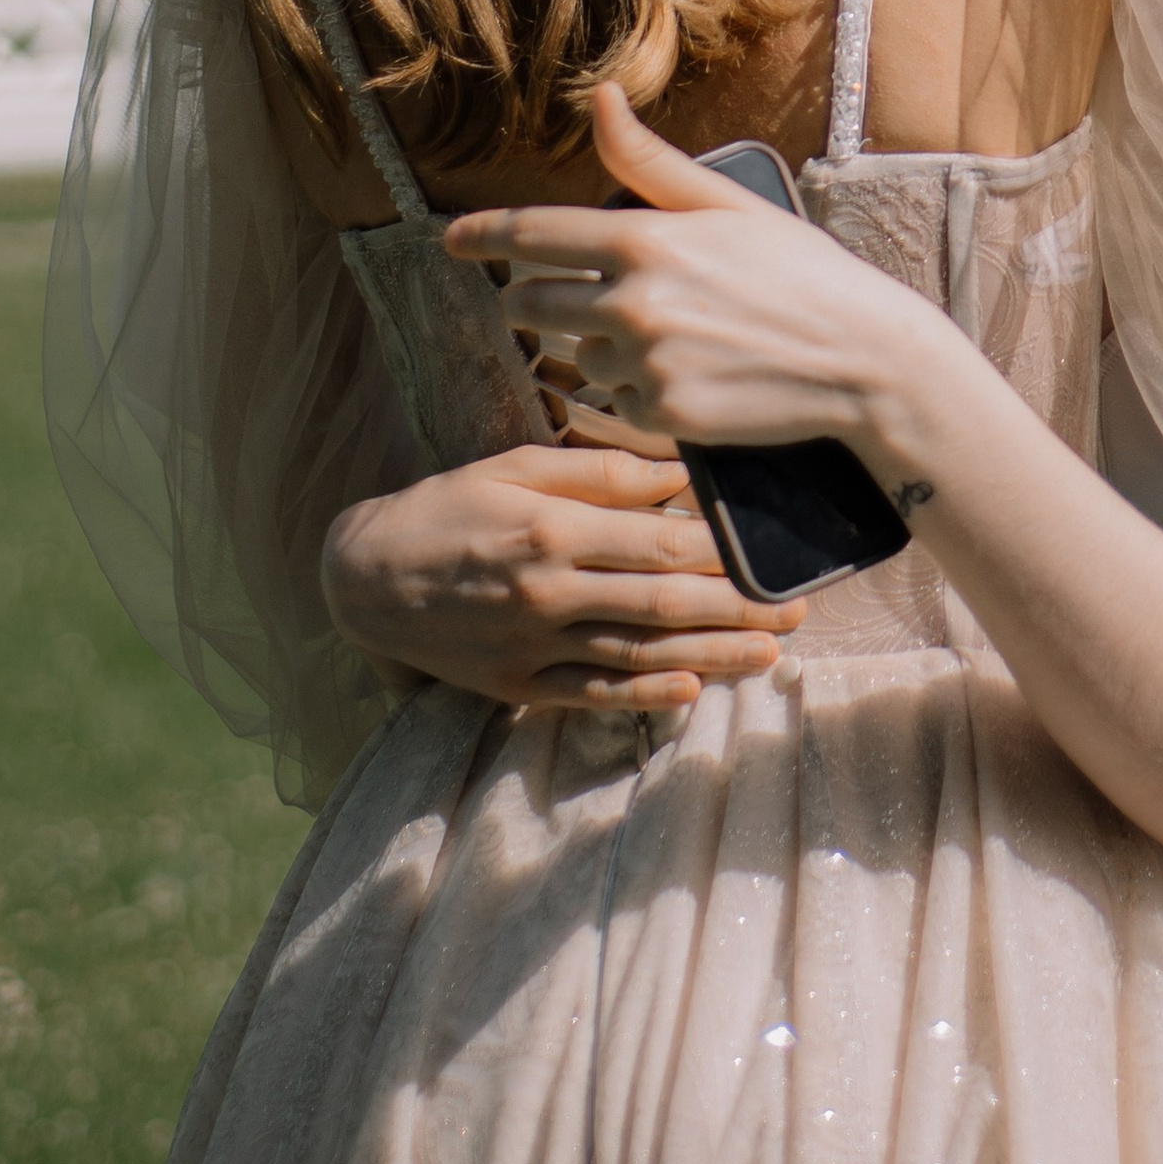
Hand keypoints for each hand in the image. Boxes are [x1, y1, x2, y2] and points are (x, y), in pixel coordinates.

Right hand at [322, 442, 804, 713]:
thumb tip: (677, 473)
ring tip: (770, 654)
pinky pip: (595, 694)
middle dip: (738, 610)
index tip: (771, 552)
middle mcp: (548, 594)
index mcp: (551, 531)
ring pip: (640, 656)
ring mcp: (534, 648)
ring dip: (712, 657)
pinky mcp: (519, 686)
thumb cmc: (450, 506)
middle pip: (663, 606)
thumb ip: (600, 473)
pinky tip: (692, 692)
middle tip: (797, 609)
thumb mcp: (517, 467)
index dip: (722, 553)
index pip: (658, 545)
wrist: (365, 577)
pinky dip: (646, 695)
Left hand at [444, 86, 960, 475]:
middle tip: (578, 294)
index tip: (449, 239)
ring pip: (575, 355)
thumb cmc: (799, 270)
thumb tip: (598, 98)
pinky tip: (686, 371)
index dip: (481, 236)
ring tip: (668, 335)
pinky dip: (634, 388)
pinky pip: (613, 401)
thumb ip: (647, 162)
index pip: (531, 236)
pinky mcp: (661, 417)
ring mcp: (643, 366)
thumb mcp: (725, 203)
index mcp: (643, 241)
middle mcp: (632, 305)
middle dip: (541, 297)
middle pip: (532, 304)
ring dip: (597, 345)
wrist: (860, 359)